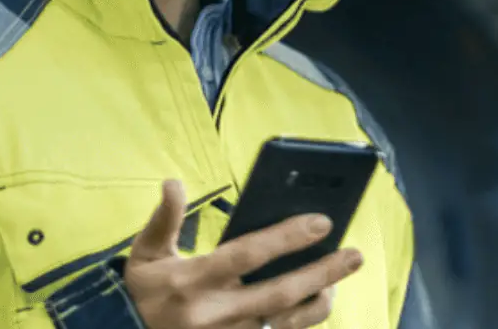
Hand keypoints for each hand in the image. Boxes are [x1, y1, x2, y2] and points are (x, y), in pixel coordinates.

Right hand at [122, 180, 363, 328]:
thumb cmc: (143, 291)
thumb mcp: (144, 254)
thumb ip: (163, 219)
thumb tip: (173, 182)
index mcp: (192, 280)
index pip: (248, 255)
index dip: (287, 237)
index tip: (322, 221)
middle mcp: (215, 313)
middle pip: (279, 293)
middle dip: (321, 272)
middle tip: (354, 254)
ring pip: (286, 323)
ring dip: (318, 302)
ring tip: (338, 281)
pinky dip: (300, 324)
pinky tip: (318, 304)